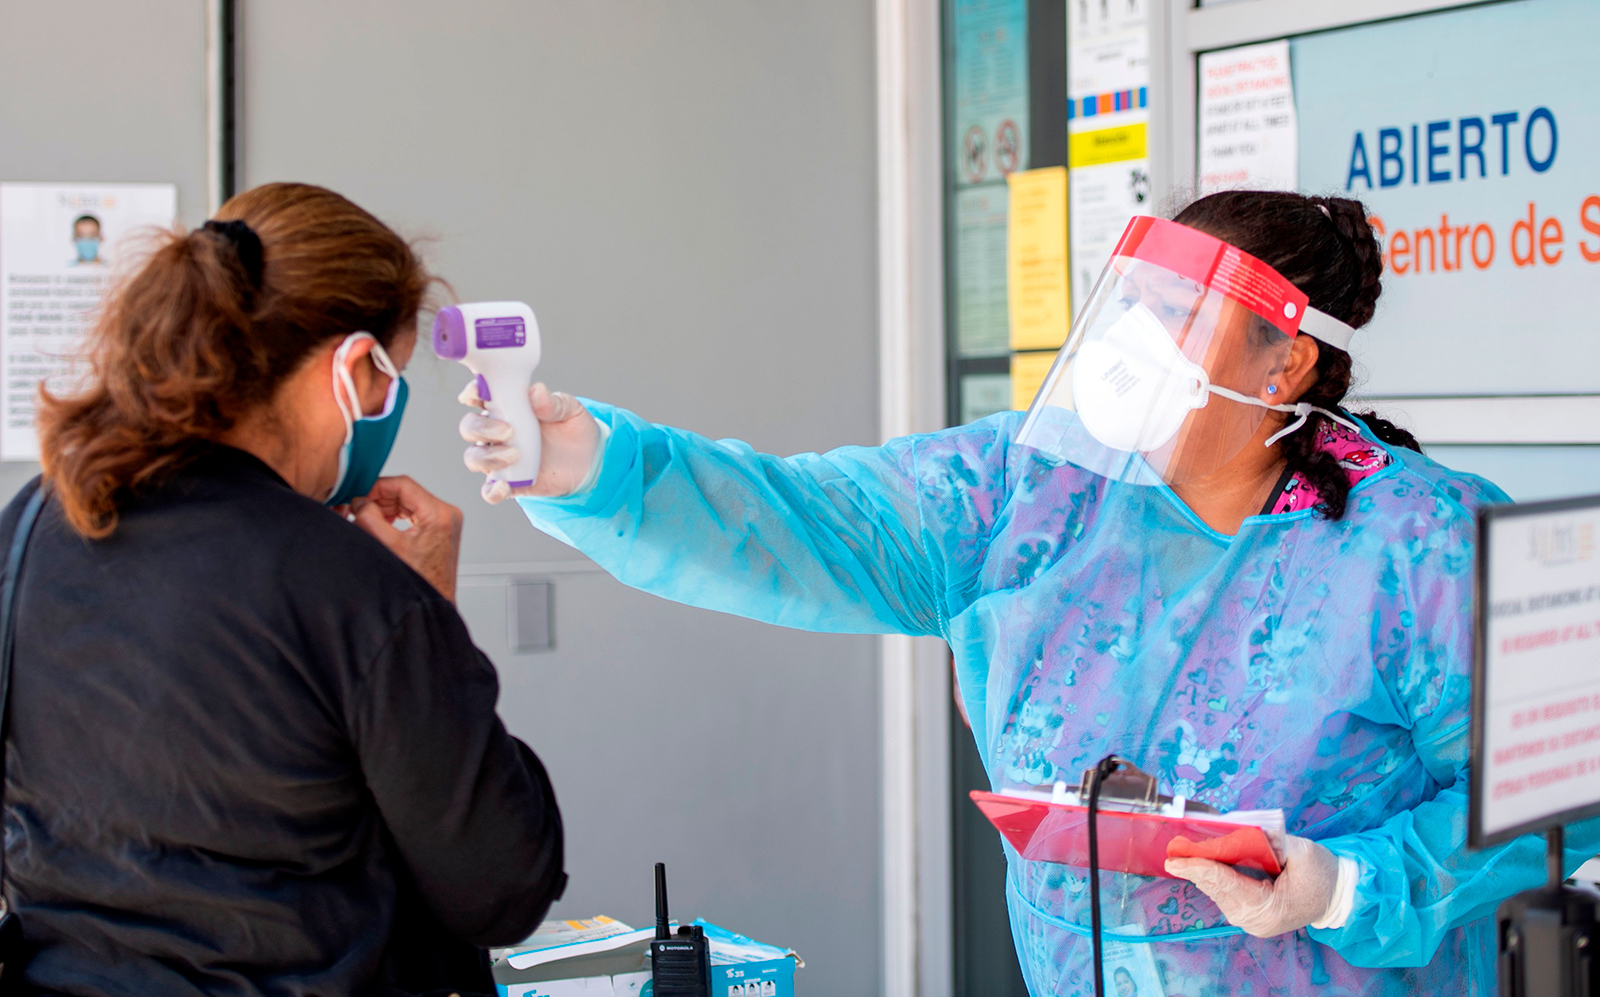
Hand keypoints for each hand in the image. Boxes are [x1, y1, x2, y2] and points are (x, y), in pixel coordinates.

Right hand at [349, 476, 463, 602]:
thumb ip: (369, 517)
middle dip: (380, 498)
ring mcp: (445, 521)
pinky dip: (396, 515)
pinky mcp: (440, 529)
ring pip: (408, 502)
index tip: (360, 494)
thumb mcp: (387, 545)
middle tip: (359, 508)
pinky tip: (382, 524)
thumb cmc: (418, 581)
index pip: (403, 484)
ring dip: (386, 507)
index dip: (377, 487)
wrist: (432, 603)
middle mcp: (446, 514)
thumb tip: (359, 501)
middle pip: (406, 492)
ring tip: (368, 518)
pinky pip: (414, 513)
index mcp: (439, 514)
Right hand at [459, 381, 601, 503]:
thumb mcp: (570, 411)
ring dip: (487, 457)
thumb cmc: (573, 429)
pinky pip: (488, 491)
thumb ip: (553, 402)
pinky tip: (504, 486)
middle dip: (481, 428)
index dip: (472, 392)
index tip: (479, 394)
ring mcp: (499, 458)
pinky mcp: (509, 483)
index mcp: (506, 406)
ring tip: (515, 455)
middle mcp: (495, 431)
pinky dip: (491, 490)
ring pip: (473, 457)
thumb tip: (536, 390)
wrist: (588, 461)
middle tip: (509, 431)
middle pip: (469, 427)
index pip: (478, 395)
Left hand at [1165, 835, 1343, 937]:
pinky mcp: (1250, 915)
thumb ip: (1271, 841)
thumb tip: (1239, 827)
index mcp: (1269, 908)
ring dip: (1203, 873)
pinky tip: (1202, 864)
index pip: (1226, 884)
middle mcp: (1255, 920)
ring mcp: (1252, 921)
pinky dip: (1214, 878)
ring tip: (1183, 855)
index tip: (1175, 861)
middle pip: (1217, 890)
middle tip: (1174, 853)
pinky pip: (1226, 894)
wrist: (1338, 896)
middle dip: (1196, 870)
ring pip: (1218, 892)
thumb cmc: (1323, 874)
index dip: (1200, 869)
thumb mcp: (1302, 851)